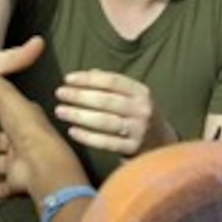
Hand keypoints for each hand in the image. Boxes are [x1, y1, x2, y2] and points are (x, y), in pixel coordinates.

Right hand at [0, 55, 86, 201]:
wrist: (42, 165)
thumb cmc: (25, 128)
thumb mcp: (4, 95)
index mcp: (21, 116)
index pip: (2, 112)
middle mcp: (22, 139)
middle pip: (0, 141)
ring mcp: (20, 162)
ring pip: (0, 164)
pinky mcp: (18, 182)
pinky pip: (6, 186)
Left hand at [55, 69, 173, 155]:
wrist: (162, 144)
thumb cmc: (137, 115)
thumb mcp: (132, 97)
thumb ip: (112, 85)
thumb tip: (89, 72)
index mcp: (141, 92)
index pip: (112, 80)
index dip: (88, 78)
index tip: (67, 78)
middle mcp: (142, 109)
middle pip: (107, 100)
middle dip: (80, 96)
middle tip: (59, 93)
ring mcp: (139, 130)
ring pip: (105, 121)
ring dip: (80, 115)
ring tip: (60, 111)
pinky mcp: (133, 149)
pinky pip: (107, 142)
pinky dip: (88, 137)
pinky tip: (72, 131)